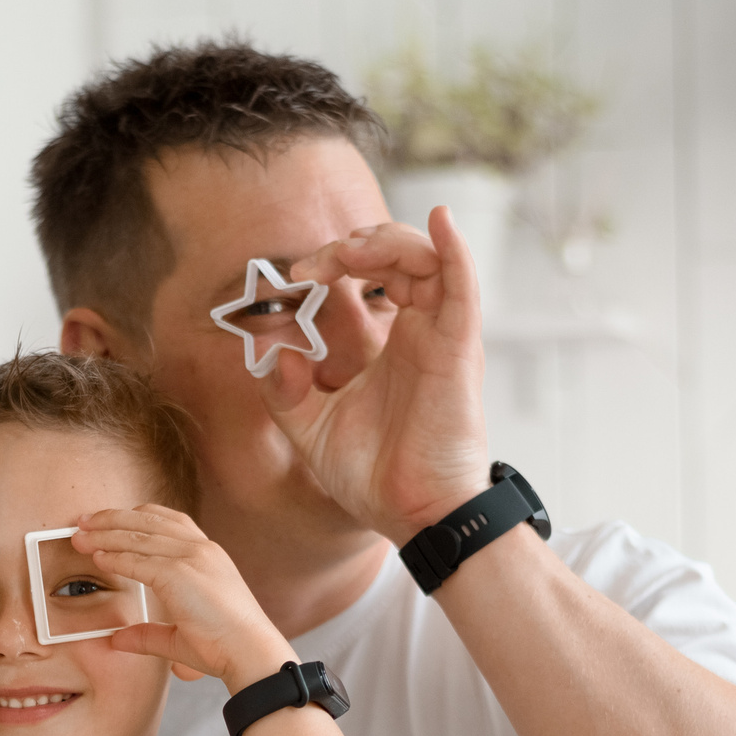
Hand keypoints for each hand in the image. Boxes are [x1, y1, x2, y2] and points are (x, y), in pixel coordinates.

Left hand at [75, 506, 292, 691]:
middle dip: (112, 518)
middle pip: (148, 520)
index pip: (168, 520)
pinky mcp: (181, 572)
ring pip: (138, 536)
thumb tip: (117, 639)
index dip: (135, 516)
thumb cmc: (225, 645)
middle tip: (84, 521)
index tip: (110, 520)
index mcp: (208, 554)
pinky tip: (97, 558)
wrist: (250, 651)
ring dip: (105, 534)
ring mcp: (193, 557)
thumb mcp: (180, 635)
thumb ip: (147, 633)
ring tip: (80, 535)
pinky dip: (114, 557)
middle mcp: (202, 549)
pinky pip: (138, 560)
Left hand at [259, 207, 489, 543]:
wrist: (411, 516)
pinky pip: (464, 287)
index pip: (376, 274)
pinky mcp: (459, 350)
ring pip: (430, 258)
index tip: (298, 276)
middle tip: (315, 266)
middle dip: (355, 244)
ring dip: (386, 241)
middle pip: (402, 254)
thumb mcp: (312, 429)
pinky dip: (455, 249)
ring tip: (347, 253)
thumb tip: (272, 351)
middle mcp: (422, 332)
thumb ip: (286, 392)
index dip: (338, 260)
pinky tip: (440, 220)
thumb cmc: (376, 479)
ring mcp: (443, 338)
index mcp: (395, 344)